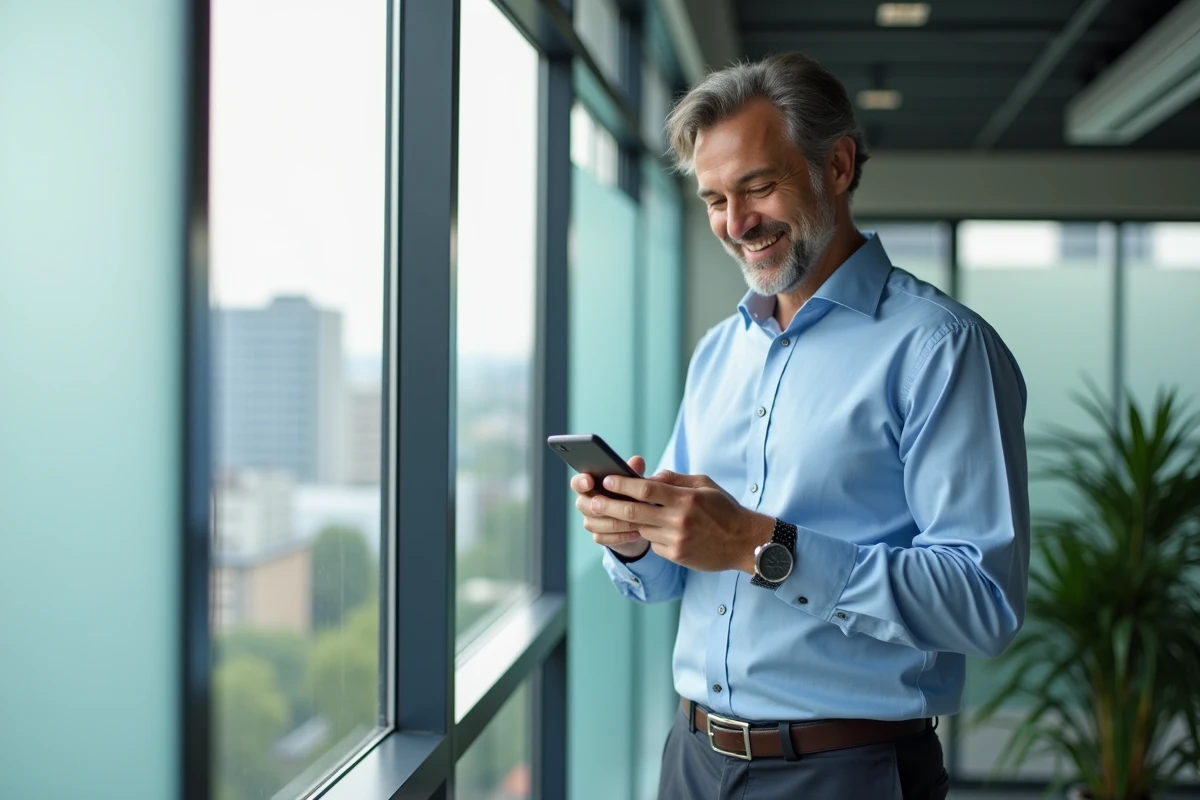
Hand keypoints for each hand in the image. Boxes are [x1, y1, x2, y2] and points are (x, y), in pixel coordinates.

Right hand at [571, 456, 650, 559]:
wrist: (638, 519)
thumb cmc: (630, 494)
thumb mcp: (634, 482)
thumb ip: (633, 471)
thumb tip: (637, 461)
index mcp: (590, 485)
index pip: (577, 483)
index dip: (581, 481)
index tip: (590, 480)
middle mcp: (585, 503)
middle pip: (583, 505)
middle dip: (603, 505)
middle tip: (622, 505)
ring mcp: (590, 521)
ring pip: (595, 523)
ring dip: (617, 522)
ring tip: (637, 521)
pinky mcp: (598, 536)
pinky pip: (603, 538)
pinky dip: (621, 536)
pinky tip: (636, 533)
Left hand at [588, 470, 774, 572]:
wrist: (744, 543)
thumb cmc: (725, 509)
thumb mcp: (705, 485)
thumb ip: (675, 480)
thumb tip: (649, 478)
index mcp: (685, 499)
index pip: (646, 489)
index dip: (623, 484)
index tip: (607, 479)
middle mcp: (678, 520)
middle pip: (634, 512)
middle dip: (609, 505)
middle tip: (592, 501)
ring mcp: (676, 540)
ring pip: (640, 529)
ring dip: (623, 522)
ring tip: (604, 516)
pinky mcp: (676, 555)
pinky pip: (652, 543)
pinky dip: (647, 535)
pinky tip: (646, 529)